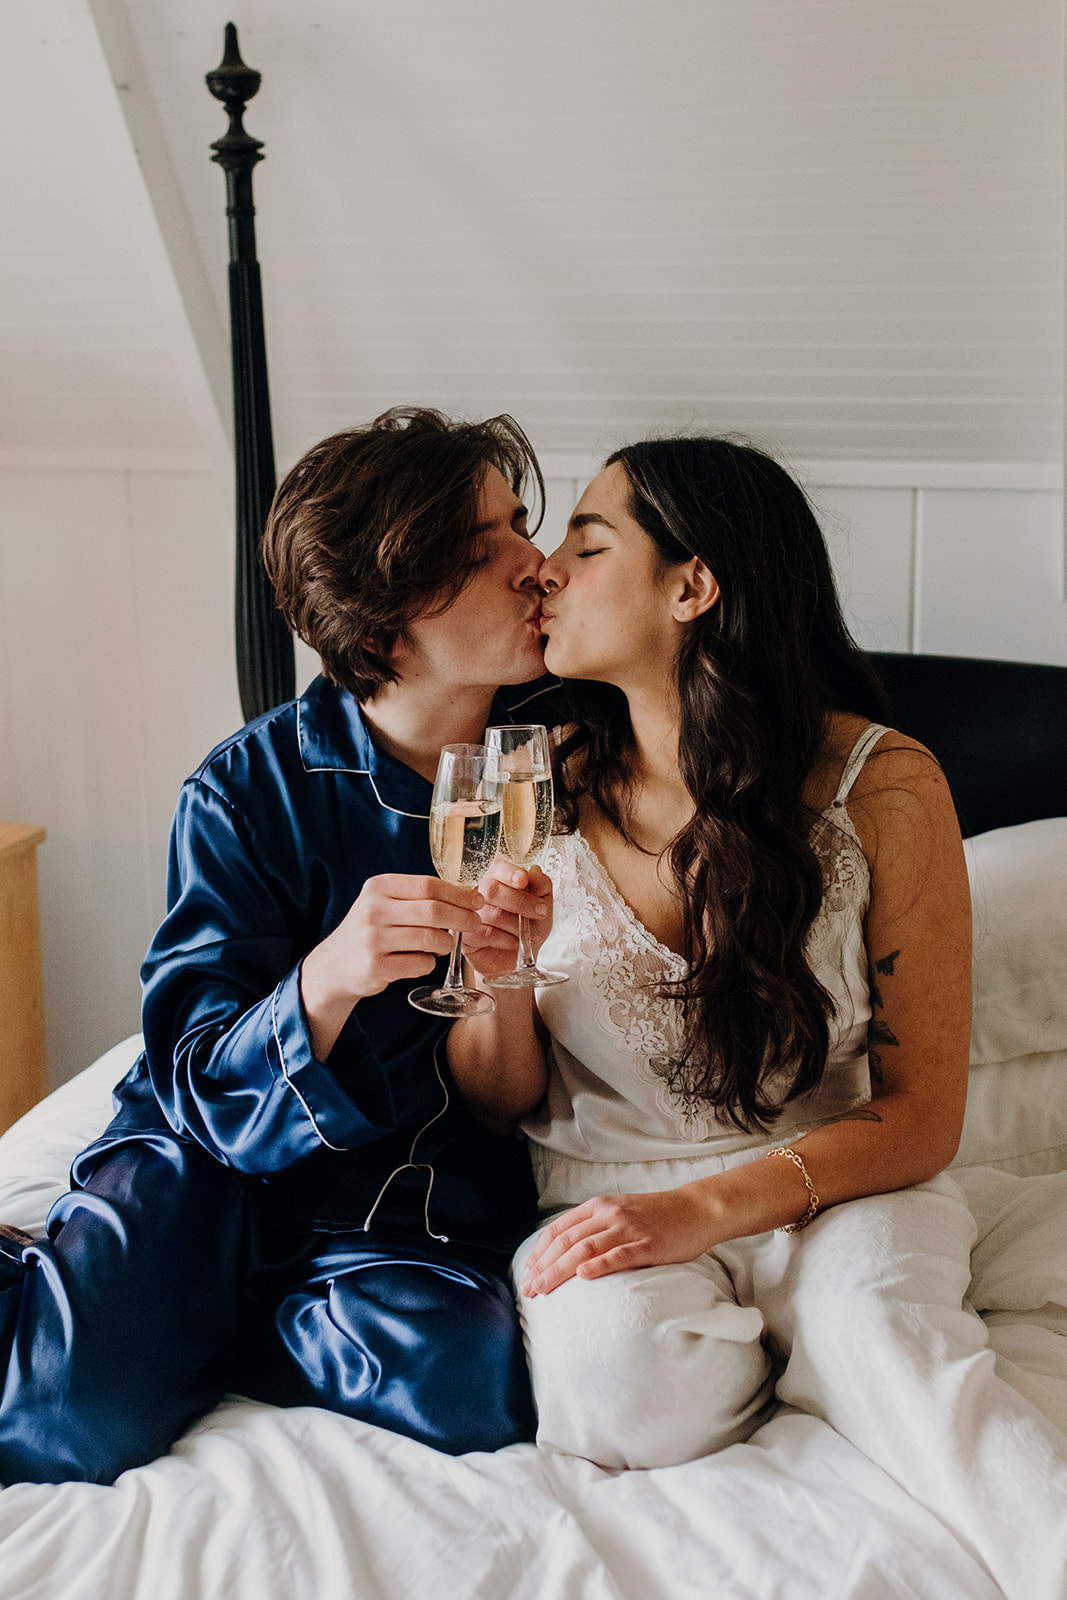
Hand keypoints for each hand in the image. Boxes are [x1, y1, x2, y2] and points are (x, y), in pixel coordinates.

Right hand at [300, 874, 484, 1056]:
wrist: (333, 966)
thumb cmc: (370, 931)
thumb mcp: (383, 903)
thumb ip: (416, 897)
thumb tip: (466, 894)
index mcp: (378, 887)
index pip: (428, 885)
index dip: (458, 893)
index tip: (477, 900)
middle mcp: (373, 910)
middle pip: (433, 911)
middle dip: (462, 917)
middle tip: (475, 923)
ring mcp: (373, 939)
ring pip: (430, 939)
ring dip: (447, 943)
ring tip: (446, 944)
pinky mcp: (376, 967)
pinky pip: (421, 963)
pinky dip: (430, 962)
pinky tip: (422, 959)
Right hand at [462, 861, 552, 981]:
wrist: (517, 962)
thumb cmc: (527, 931)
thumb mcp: (542, 909)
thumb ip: (542, 888)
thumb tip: (535, 871)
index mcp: (497, 881)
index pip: (498, 868)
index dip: (510, 873)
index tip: (524, 880)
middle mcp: (479, 894)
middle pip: (492, 889)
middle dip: (520, 902)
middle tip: (540, 912)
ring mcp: (468, 914)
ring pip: (490, 913)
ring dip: (515, 925)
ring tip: (524, 933)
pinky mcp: (464, 935)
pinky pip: (484, 933)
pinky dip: (504, 939)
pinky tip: (511, 942)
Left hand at [519, 1186, 717, 1296]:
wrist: (696, 1209)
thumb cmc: (657, 1216)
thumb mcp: (619, 1212)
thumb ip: (595, 1226)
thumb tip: (566, 1253)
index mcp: (598, 1206)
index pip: (558, 1230)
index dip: (539, 1254)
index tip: (526, 1274)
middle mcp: (609, 1214)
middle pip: (566, 1241)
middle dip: (543, 1267)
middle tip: (528, 1289)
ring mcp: (628, 1229)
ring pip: (585, 1249)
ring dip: (560, 1271)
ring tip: (543, 1289)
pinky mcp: (648, 1244)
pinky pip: (619, 1255)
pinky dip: (599, 1265)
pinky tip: (583, 1276)